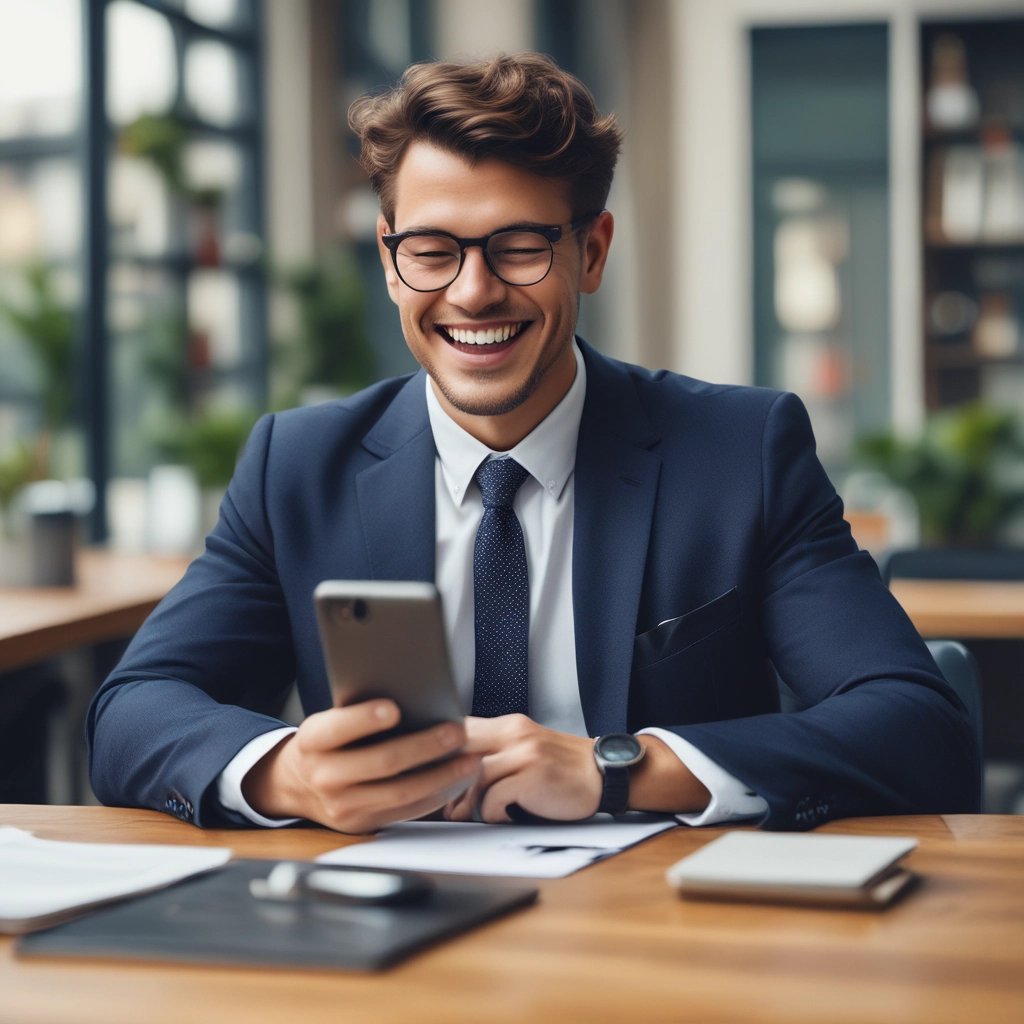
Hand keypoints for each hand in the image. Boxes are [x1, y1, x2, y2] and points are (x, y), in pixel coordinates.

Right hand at [242, 700, 479, 833]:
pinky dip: (437, 796)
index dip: (365, 719)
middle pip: (381, 762)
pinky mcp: (362, 824)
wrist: (298, 785)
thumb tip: (412, 695)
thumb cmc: (328, 742)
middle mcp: (324, 775)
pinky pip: (406, 811)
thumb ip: (357, 714)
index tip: (394, 708)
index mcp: (313, 740)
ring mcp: (343, 805)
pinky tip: (456, 781)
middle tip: (456, 732)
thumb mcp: (329, 722)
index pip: (338, 728)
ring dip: (442, 776)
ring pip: (400, 792)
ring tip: (469, 759)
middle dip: (424, 747)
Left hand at [443, 715, 601, 822]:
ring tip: (465, 815)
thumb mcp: (528, 748)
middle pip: (461, 749)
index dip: (442, 754)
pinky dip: (490, 813)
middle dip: (446, 778)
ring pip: (474, 776)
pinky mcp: (533, 778)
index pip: (462, 730)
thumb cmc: (562, 768)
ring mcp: (525, 754)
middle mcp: (515, 734)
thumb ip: (496, 752)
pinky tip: (498, 817)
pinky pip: (494, 798)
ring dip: (466, 802)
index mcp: (510, 725)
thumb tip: (456, 774)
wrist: (604, 773)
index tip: (434, 775)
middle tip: (442, 801)